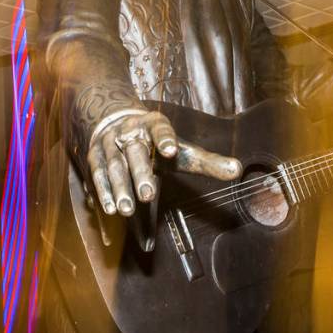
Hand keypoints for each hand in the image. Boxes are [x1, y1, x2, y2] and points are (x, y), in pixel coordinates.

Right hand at [86, 110, 241, 215]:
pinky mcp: (95, 156)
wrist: (117, 122)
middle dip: (140, 173)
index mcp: (154, 125)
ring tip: (128, 209)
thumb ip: (208, 162)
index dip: (166, 139)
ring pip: (114, 165)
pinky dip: (103, 191)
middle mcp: (130, 132)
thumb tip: (238, 170)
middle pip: (135, 152)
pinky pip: (97, 174)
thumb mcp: (182, 150)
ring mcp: (110, 143)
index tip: (171, 151)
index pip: (161, 129)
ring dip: (119, 188)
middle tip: (149, 195)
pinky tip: (109, 208)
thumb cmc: (157, 144)